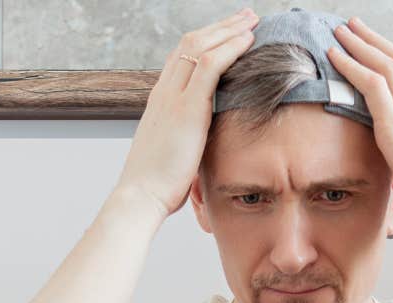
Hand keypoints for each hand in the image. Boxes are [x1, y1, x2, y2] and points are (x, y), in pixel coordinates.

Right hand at [115, 8, 260, 215]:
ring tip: (252, 19)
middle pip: (191, 43)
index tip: (228, 33)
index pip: (181, 57)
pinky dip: (230, 48)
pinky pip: (210, 66)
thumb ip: (186, 139)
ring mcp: (173, 96)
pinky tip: (248, 41)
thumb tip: (201, 146)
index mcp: (160, 101)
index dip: (206, 40)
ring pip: (200, 46)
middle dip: (221, 26)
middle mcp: (164, 91)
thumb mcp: (173, 153)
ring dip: (229, 29)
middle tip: (245, 16)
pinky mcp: (186, 108)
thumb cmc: (157, 184)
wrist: (141, 195)